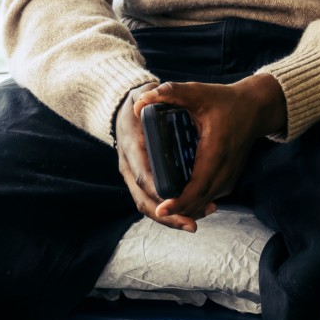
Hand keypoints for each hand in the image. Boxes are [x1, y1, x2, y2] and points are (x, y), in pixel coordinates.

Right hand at [115, 79, 205, 231]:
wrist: (124, 108)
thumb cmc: (138, 101)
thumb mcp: (142, 94)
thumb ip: (148, 95)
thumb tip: (145, 98)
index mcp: (131, 147)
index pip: (144, 176)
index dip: (160, 193)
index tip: (178, 203)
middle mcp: (129, 166)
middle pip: (145, 200)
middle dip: (167, 217)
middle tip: (191, 224)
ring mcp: (134, 175)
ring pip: (149, 205)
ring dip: (171, 218)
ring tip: (196, 222)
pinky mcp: (143, 180)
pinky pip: (154, 201)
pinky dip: (171, 210)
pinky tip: (193, 212)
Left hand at [134, 74, 285, 227]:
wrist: (255, 108)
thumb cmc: (225, 100)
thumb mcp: (197, 92)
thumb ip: (169, 94)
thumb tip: (139, 103)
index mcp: (216, 150)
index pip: (197, 185)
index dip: (179, 201)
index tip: (162, 209)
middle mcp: (226, 168)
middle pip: (200, 199)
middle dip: (178, 210)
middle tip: (156, 212)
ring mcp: (230, 176)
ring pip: (205, 201)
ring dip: (186, 208)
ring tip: (164, 209)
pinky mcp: (230, 178)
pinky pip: (210, 196)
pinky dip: (195, 202)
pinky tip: (179, 200)